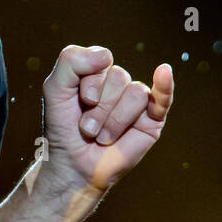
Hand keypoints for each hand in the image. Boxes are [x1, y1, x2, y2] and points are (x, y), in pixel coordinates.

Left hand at [40, 45, 173, 192]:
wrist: (73, 166)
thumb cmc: (63, 128)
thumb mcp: (55, 89)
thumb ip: (70, 61)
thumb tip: (107, 56)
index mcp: (97, 72)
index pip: (102, 59)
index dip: (91, 83)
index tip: (82, 102)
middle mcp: (118, 83)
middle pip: (119, 77)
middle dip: (100, 108)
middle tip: (88, 128)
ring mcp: (136, 101)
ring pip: (136, 93)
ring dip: (114, 120)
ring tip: (103, 137)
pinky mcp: (153, 119)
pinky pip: (163, 97)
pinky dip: (166, 86)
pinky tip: (163, 73)